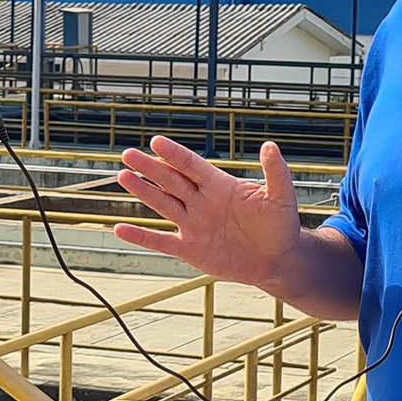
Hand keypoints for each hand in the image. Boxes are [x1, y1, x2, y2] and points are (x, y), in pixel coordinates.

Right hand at [113, 136, 301, 284]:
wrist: (277, 259)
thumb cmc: (280, 224)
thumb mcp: (281, 196)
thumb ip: (275, 172)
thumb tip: (270, 146)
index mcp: (220, 186)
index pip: (192, 166)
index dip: (175, 154)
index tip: (156, 141)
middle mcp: (202, 201)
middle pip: (171, 181)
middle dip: (150, 168)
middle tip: (128, 154)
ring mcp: (194, 225)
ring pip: (163, 204)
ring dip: (143, 191)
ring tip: (123, 176)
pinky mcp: (190, 249)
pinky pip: (161, 241)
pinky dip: (141, 236)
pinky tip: (120, 228)